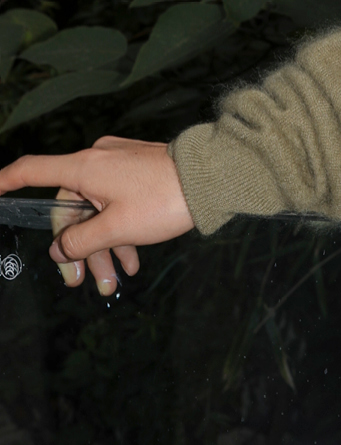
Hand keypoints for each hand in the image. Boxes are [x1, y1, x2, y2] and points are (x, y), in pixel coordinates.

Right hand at [0, 137, 193, 296]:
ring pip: (98, 210)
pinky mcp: (139, 171)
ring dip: (103, 248)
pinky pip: (118, 203)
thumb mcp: (117, 228)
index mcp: (84, 168)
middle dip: (77, 249)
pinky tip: (132, 262)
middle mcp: (97, 161)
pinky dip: (121, 232)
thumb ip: (81, 241)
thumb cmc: (163, 200)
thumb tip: (60, 249)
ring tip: (112, 282)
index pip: (32, 171)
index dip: (7, 182)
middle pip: (70, 208)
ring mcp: (119, 165)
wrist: (215, 178)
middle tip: (83, 283)